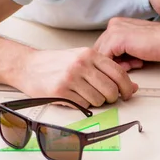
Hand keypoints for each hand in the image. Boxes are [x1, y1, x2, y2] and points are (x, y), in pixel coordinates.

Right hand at [10, 47, 138, 107]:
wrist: (28, 66)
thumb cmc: (57, 63)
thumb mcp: (82, 59)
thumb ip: (106, 70)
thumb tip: (131, 86)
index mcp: (89, 53)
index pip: (118, 72)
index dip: (127, 86)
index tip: (128, 93)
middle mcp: (81, 64)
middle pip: (110, 89)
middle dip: (112, 98)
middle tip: (107, 97)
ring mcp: (70, 78)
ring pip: (98, 100)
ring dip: (96, 102)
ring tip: (86, 95)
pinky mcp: (60, 91)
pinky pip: (83, 106)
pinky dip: (82, 105)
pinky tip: (75, 97)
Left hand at [94, 17, 159, 69]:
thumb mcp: (135, 46)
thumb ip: (122, 51)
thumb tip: (113, 64)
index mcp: (117, 24)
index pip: (103, 47)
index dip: (114, 60)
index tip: (128, 64)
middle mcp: (113, 24)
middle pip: (101, 51)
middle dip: (114, 63)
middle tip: (131, 66)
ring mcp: (113, 31)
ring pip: (102, 57)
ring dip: (116, 66)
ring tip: (135, 64)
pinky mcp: (117, 39)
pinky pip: (107, 60)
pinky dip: (117, 68)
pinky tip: (133, 66)